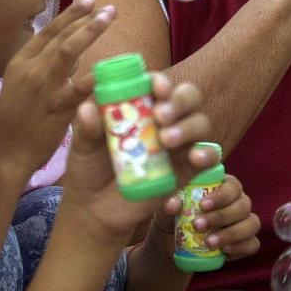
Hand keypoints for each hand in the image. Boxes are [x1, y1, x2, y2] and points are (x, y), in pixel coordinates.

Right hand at [0, 0, 114, 176]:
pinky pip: (78, 88)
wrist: (5, 154)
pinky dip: (95, 76)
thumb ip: (49, 66)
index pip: (48, 31)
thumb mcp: (26, 84)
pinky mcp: (56, 108)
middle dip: (87, 19)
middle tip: (109, 8)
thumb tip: (76, 50)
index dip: (70, 14)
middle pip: (61, 36)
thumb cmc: (18, 119)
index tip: (90, 1)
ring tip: (109, 19)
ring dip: (90, 32)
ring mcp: (43, 87)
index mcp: (21, 61)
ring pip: (68, 51)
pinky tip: (111, 67)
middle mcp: (30, 69)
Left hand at [60, 77, 215, 245]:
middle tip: (160, 115)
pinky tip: (195, 156)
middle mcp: (165, 119)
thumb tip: (87, 109)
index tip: (154, 86)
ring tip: (165, 139)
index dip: (159, 81)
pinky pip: (208, 156)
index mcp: (141, 105)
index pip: (158, 84)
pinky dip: (207, 153)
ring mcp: (178, 144)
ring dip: (187, 126)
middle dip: (179, 100)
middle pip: (188, 96)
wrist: (95, 209)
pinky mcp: (186, 169)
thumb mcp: (83, 147)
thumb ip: (87, 128)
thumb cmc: (90, 167)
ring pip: (200, 122)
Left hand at [155, 174, 260, 260]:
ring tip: (209, 242)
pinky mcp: (245, 242)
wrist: (172, 246)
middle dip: (222, 216)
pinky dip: (241, 247)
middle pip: (243, 204)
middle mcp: (237, 201)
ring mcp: (243, 222)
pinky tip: (224, 251)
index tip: (202, 205)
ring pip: (252, 223)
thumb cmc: (173, 218)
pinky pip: (253, 244)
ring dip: (232, 233)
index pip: (232, 185)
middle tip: (199, 226)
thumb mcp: (167, 209)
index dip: (222, 195)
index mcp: (222, 186)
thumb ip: (169, 203)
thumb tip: (174, 204)